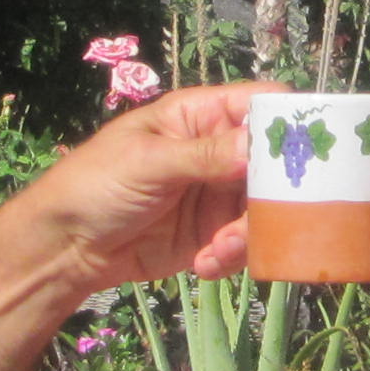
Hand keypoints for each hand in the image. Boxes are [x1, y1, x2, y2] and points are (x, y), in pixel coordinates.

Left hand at [0, 82, 261, 296]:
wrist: (65, 248)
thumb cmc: (94, 184)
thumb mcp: (146, 163)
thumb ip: (203, 156)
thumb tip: (255, 146)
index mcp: (201, 116)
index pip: (261, 105)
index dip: (287, 122)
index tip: (303, 153)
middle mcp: (219, 152)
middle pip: (274, 164)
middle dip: (274, 195)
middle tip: (260, 218)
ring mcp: (218, 195)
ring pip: (264, 210)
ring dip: (249, 234)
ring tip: (218, 251)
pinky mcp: (213, 234)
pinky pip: (244, 244)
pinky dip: (232, 257)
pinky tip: (203, 265)